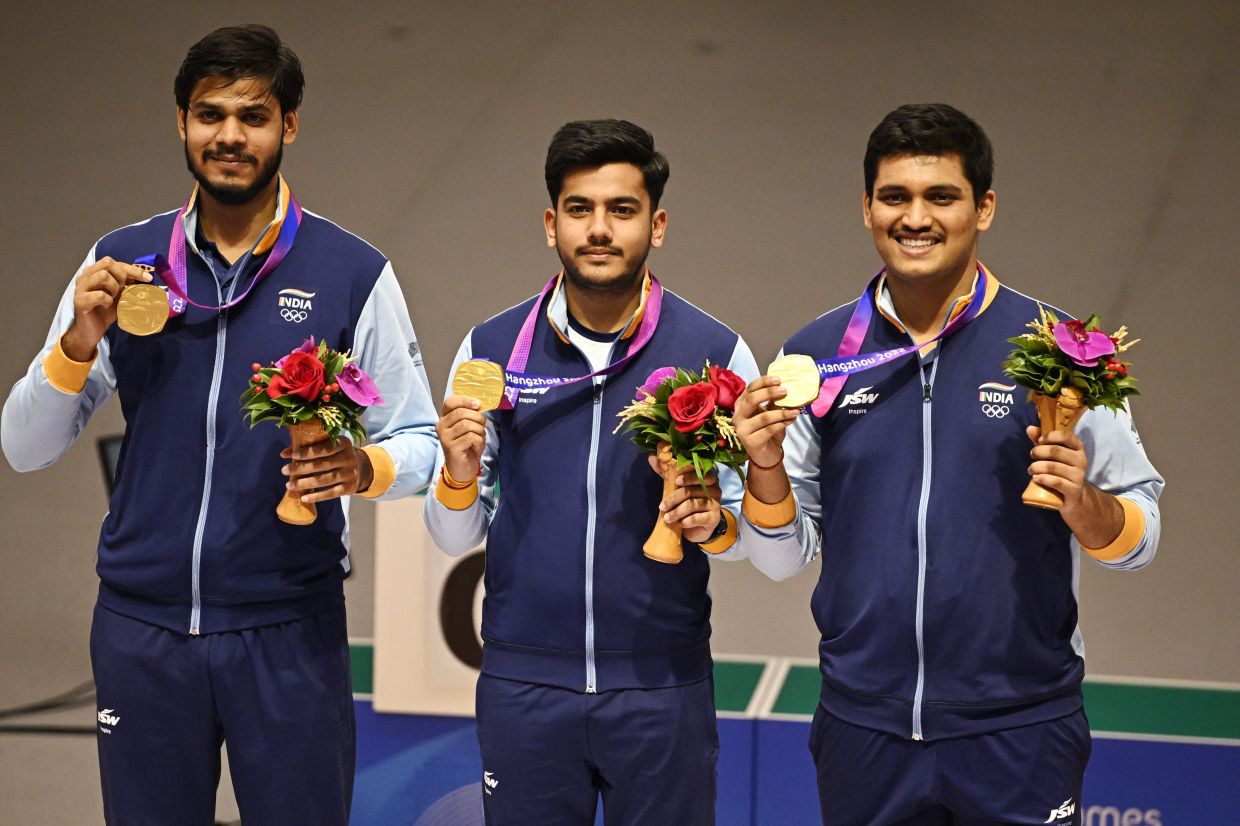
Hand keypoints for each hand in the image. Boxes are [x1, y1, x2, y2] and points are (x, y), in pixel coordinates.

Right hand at [62, 257, 153, 360]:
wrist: (90, 331)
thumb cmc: (104, 311)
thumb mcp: (119, 296)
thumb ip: (128, 285)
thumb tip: (147, 278)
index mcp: (94, 272)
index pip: (114, 262)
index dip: (132, 269)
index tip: (148, 278)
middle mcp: (85, 276)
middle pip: (107, 263)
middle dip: (121, 276)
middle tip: (123, 290)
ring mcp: (80, 288)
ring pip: (103, 275)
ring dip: (114, 287)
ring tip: (113, 298)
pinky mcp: (80, 301)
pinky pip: (100, 294)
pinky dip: (108, 300)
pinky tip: (106, 306)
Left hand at [282, 437, 372, 502]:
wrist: (362, 469)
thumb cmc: (338, 455)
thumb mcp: (329, 447)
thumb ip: (309, 448)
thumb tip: (284, 454)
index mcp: (343, 444)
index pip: (325, 448)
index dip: (309, 452)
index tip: (293, 455)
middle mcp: (349, 458)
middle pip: (322, 465)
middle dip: (301, 468)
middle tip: (284, 470)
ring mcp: (350, 474)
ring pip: (324, 480)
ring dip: (305, 483)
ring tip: (289, 485)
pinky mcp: (350, 487)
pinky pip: (331, 493)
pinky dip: (317, 497)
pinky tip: (304, 498)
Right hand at [437, 395, 486, 482]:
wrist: (463, 469)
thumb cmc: (468, 446)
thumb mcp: (470, 427)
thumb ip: (471, 416)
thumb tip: (479, 405)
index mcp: (444, 418)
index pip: (450, 402)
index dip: (465, 401)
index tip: (478, 405)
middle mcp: (441, 426)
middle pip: (462, 413)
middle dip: (478, 418)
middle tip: (484, 425)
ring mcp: (444, 437)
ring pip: (467, 424)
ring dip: (479, 430)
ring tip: (479, 438)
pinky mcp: (451, 447)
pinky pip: (471, 437)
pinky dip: (479, 441)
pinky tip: (476, 447)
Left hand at [649, 455, 721, 543]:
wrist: (699, 525)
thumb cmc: (688, 501)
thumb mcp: (677, 486)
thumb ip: (666, 472)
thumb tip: (651, 458)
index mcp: (707, 477)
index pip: (699, 473)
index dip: (688, 476)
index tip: (676, 481)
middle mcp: (714, 489)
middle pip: (692, 491)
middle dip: (674, 499)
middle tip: (662, 506)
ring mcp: (715, 504)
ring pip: (693, 505)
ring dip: (677, 512)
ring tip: (667, 518)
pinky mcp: (714, 518)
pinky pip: (698, 518)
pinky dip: (687, 521)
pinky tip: (680, 523)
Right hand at [732, 376, 798, 468]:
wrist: (765, 454)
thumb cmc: (767, 430)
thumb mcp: (770, 413)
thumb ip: (774, 402)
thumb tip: (786, 388)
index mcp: (741, 405)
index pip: (749, 389)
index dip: (763, 382)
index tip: (778, 379)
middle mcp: (738, 416)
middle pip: (751, 400)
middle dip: (769, 393)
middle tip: (785, 391)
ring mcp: (742, 429)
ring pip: (763, 417)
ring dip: (782, 413)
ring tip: (795, 411)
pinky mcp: (749, 442)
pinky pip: (768, 430)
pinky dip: (782, 424)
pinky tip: (790, 421)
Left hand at [1027, 425, 1123, 547]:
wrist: (1073, 498)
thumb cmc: (1060, 471)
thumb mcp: (1051, 455)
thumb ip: (1041, 442)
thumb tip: (1030, 428)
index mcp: (1078, 448)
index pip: (1066, 435)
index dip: (1050, 436)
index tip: (1039, 440)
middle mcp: (1081, 460)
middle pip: (1056, 451)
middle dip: (1039, 452)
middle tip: (1032, 455)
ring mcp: (1079, 476)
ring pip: (1054, 467)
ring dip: (1037, 467)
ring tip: (1031, 469)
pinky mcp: (1074, 490)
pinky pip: (1056, 482)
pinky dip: (1043, 479)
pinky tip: (1036, 478)